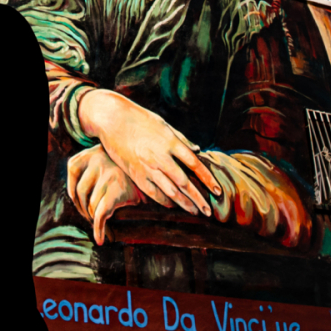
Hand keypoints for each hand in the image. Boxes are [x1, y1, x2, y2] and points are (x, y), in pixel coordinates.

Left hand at [67, 146, 144, 244]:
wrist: (162, 176)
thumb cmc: (135, 174)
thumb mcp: (112, 163)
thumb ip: (94, 172)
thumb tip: (75, 198)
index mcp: (96, 150)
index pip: (73, 167)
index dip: (72, 187)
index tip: (79, 201)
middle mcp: (100, 159)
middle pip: (80, 191)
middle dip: (83, 208)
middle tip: (91, 217)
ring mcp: (108, 174)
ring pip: (91, 205)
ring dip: (93, 218)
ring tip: (101, 223)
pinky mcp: (117, 190)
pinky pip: (100, 214)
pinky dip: (98, 229)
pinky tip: (100, 238)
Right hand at [77, 90, 219, 216]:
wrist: (112, 119)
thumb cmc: (139, 119)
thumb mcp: (164, 125)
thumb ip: (181, 139)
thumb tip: (197, 151)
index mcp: (170, 142)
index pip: (195, 164)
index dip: (208, 179)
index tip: (218, 191)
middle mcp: (160, 157)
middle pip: (184, 183)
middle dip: (198, 199)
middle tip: (208, 211)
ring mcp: (147, 167)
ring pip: (170, 191)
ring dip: (184, 204)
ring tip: (194, 212)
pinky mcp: (135, 173)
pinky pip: (152, 192)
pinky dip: (164, 200)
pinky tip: (172, 205)